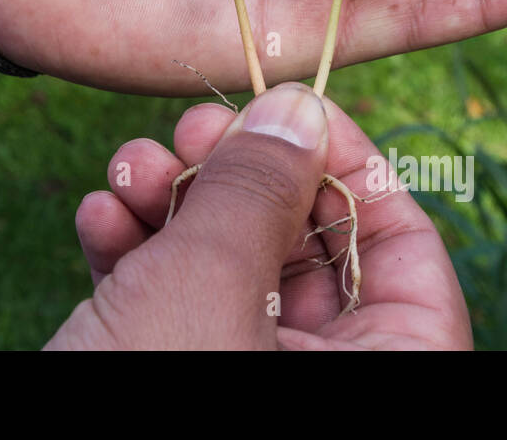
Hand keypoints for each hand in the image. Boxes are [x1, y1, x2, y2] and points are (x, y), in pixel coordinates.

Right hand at [46, 82, 471, 348]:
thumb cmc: (137, 398)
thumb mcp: (203, 288)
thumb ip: (257, 192)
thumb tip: (299, 108)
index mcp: (378, 377)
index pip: (408, 253)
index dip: (354, 166)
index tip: (288, 107)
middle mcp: (322, 387)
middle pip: (305, 251)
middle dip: (238, 178)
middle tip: (188, 128)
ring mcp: (242, 385)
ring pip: (229, 269)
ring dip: (172, 206)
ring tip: (125, 170)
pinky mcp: (174, 378)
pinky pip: (175, 305)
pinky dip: (137, 255)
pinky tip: (98, 220)